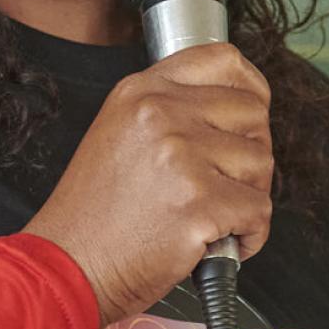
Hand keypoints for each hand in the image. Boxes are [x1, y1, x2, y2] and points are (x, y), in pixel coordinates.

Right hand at [24, 44, 272, 324]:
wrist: (68, 269)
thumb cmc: (94, 217)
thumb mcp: (119, 135)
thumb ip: (170, 113)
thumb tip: (234, 112)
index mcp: (141, 92)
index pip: (222, 60)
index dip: (250, 90)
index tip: (249, 119)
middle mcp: (161, 115)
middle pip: (253, 114)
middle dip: (249, 154)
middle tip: (222, 186)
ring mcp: (181, 157)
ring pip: (261, 162)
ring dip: (248, 197)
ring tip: (210, 217)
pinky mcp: (200, 203)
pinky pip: (259, 211)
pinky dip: (249, 236)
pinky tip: (215, 243)